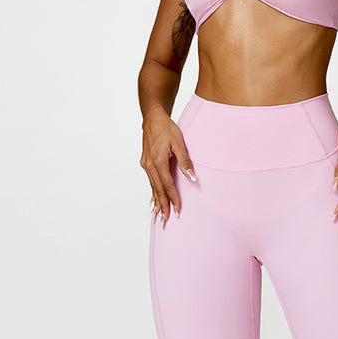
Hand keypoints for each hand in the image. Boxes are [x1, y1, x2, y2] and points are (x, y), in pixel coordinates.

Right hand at [141, 107, 195, 225]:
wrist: (152, 118)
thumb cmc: (167, 128)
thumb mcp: (179, 143)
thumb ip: (185, 162)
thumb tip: (192, 178)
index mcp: (158, 161)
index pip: (167, 185)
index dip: (173, 199)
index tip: (177, 210)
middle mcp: (149, 165)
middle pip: (158, 190)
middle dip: (162, 206)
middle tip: (166, 220)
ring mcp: (146, 164)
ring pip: (152, 187)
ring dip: (156, 201)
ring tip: (159, 215)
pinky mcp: (145, 163)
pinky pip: (150, 181)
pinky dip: (152, 192)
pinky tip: (153, 201)